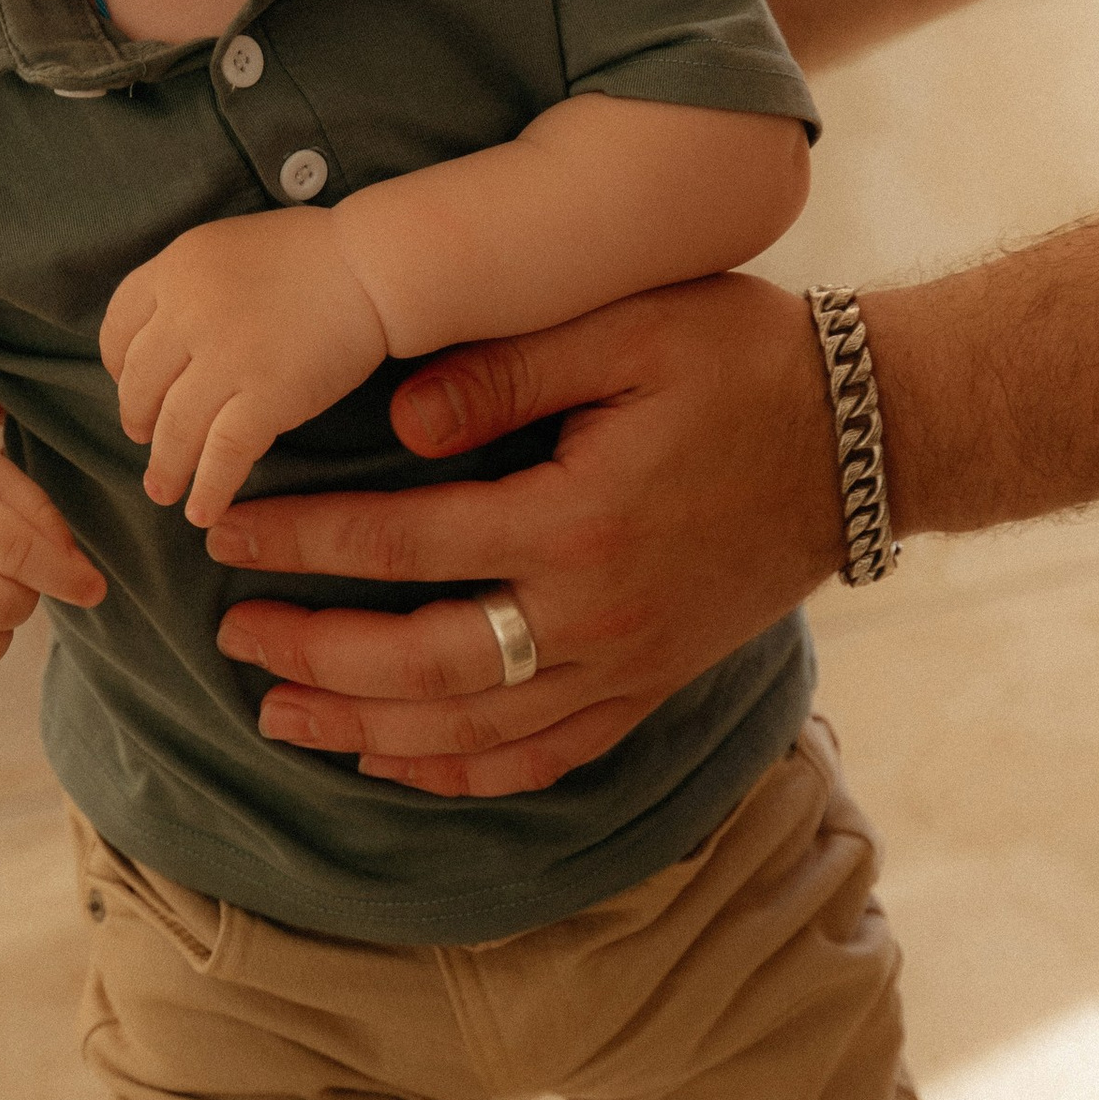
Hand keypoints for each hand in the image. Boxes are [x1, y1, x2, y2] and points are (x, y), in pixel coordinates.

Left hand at [101, 211, 389, 526]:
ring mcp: (227, 354)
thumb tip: (166, 340)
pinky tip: (202, 510)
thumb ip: (192, 286)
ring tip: (162, 490)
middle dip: (137, 419)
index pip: (119, 326)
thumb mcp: (230, 249)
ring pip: (175, 427)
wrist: (373, 266)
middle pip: (140, 383)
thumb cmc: (314, 257)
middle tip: (145, 441)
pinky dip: (209, 487)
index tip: (128, 387)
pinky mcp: (268, 394)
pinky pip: (224, 453)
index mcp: (178, 266)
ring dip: (165, 467)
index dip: (117, 367)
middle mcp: (190, 310)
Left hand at [207, 274, 841, 794]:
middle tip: (232, 636)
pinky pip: (547, 755)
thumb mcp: (630, 327)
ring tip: (282, 715)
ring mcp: (629, 663)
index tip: (227, 530)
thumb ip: (508, 367)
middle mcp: (597, 612)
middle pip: (423, 663)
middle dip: (315, 655)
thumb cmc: (747, 361)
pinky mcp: (655, 683)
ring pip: (475, 729)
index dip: (304, 541)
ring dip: (367, 730)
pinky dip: (465, 772)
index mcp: (579, 518)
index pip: (405, 542)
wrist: (871, 435)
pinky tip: (400, 762)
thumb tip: (398, 420)